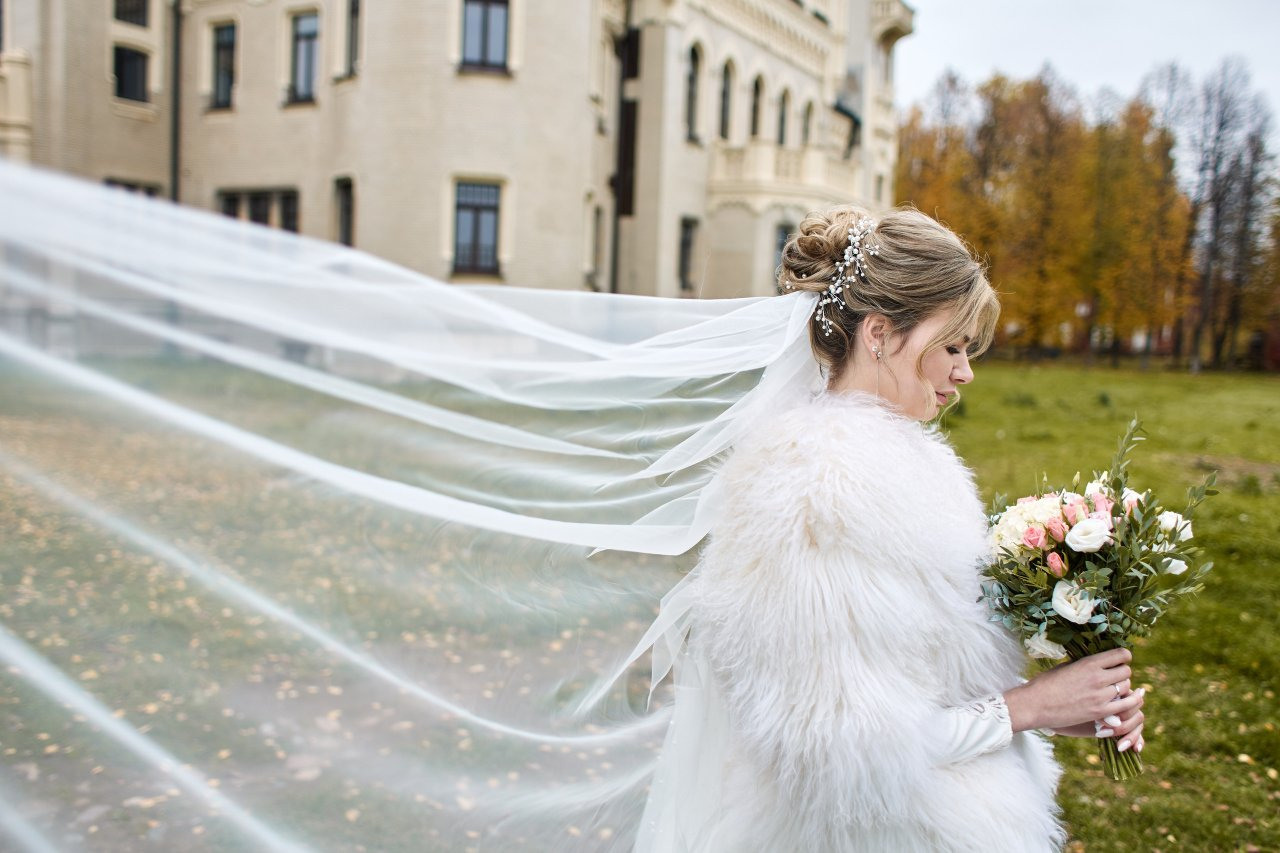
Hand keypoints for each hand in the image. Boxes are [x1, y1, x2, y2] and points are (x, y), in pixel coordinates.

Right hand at [1003, 647, 1143, 733]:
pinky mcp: (1101, 712)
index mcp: (1089, 663)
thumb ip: (1085, 665)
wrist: (1035, 705)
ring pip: (1127, 688)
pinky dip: (1126, 702)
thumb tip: (1099, 663)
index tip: (1118, 661)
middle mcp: (1098, 678)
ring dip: (1123, 688)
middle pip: (1126, 672)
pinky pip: (1126, 705)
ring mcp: (1101, 696)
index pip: (1121, 655)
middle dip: (1122, 673)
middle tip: (1114, 678)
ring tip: (1114, 691)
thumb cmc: (1045, 684)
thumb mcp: (1065, 667)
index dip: (1123, 657)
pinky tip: (1122, 702)